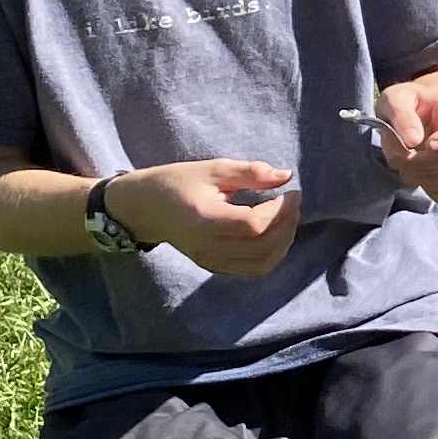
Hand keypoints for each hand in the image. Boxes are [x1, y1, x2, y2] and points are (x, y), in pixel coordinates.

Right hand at [117, 158, 302, 276]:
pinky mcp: (213, 266)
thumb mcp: (212, 169)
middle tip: (293, 203)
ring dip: (283, 242)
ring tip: (287, 218)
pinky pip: (251, 269)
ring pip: (261, 264)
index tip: (291, 192)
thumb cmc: (176, 182)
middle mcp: (208, 246)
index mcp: (205, 220)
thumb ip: (250, 172)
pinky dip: (271, 254)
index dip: (281, 210)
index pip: (254, 225)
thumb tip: (286, 176)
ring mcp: (210, 261)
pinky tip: (275, 234)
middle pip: (262, 247)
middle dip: (287, 225)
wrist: (144, 208)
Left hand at [376, 63, 437, 205]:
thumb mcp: (395, 99)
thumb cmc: (404, 104)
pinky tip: (422, 181)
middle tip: (402, 157)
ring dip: (428, 179)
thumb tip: (413, 141)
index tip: (427, 144)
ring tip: (408, 168)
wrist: (411, 116)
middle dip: (425, 163)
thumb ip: (401, 114)